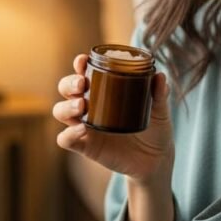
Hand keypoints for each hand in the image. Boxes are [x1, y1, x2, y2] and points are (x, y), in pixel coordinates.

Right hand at [53, 54, 174, 185]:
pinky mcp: (85, 146)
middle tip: (82, 84)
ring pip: (60, 111)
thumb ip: (159, 94)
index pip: (84, 72)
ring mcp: (85, 126)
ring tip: (82, 106)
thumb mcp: (159, 110)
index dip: (79, 64)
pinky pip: (65, 139)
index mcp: (104, 90)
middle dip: (69, 83)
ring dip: (66, 107)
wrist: (156, 160)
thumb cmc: (155, 128)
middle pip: (66, 89)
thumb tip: (160, 76)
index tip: (83, 61)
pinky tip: (82, 130)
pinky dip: (69, 134)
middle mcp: (90, 106)